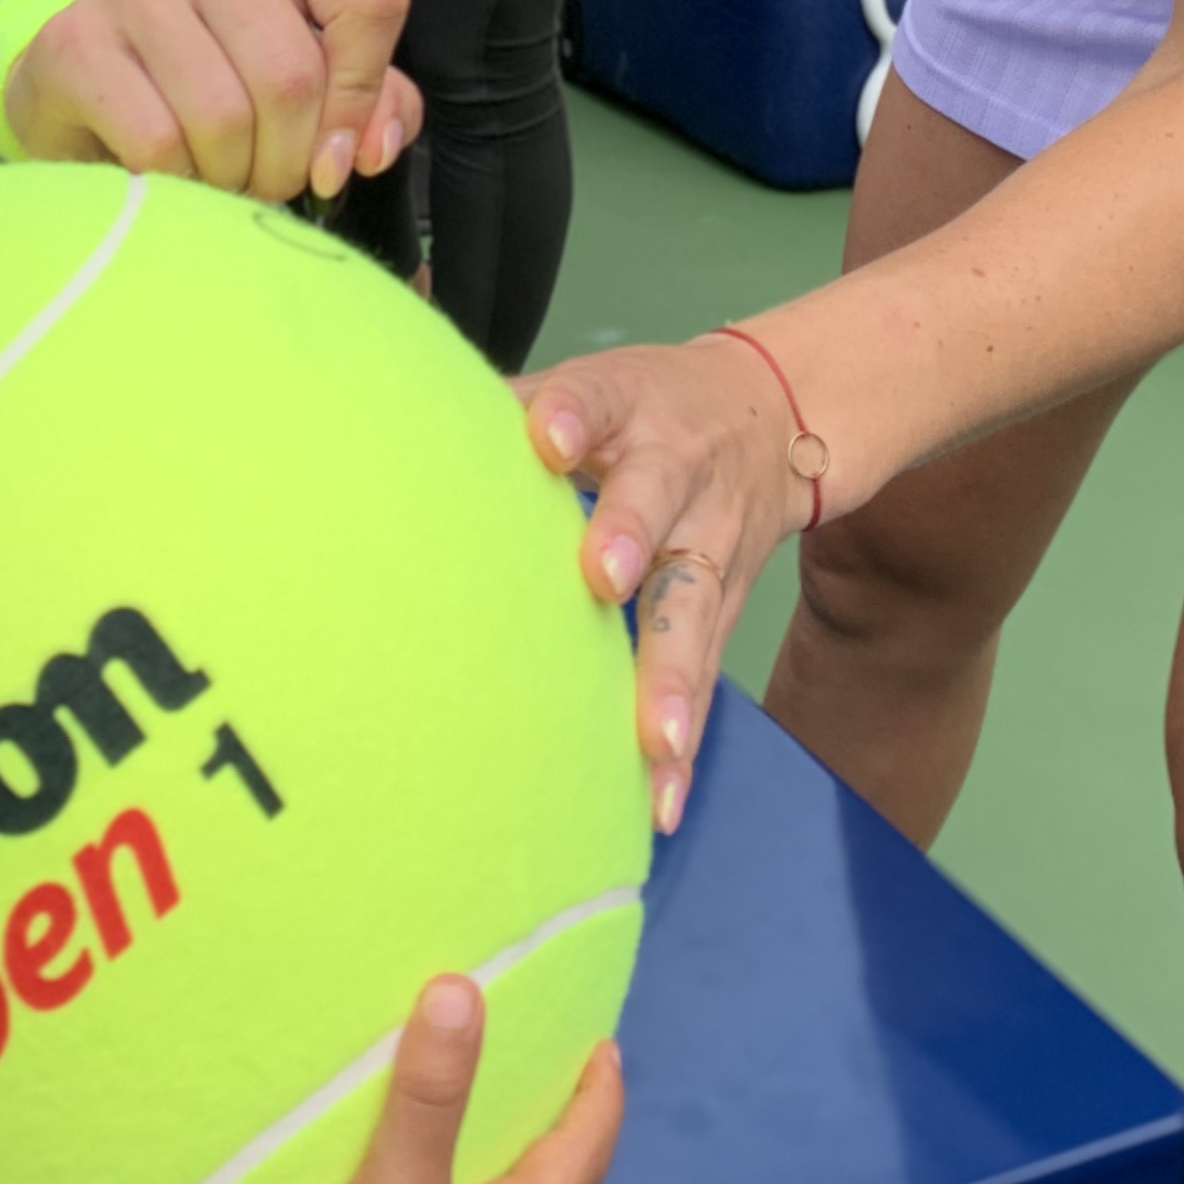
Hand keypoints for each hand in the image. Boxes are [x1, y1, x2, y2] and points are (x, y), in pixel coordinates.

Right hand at [3, 0, 423, 206]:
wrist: (87, 60)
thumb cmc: (215, 68)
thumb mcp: (308, 69)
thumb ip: (372, 100)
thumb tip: (370, 147)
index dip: (364, 93)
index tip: (338, 148)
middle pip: (291, 75)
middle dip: (289, 160)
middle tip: (270, 182)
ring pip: (223, 116)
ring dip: (232, 177)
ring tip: (220, 178)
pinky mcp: (72, 38)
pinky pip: (157, 140)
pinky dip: (175, 181)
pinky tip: (169, 173)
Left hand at [525, 333, 821, 836]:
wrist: (774, 416)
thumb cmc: (647, 407)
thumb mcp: (595, 383)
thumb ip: (516, 405)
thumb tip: (409, 423)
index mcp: (629, 407)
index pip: (598, 398)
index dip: (573, 415)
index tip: (550, 438)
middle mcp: (676, 472)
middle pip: (655, 502)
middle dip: (631, 537)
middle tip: (604, 576)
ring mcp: (709, 543)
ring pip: (692, 607)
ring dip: (671, 674)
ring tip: (652, 737)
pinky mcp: (726, 606)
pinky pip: (705, 676)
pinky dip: (685, 742)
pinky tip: (660, 800)